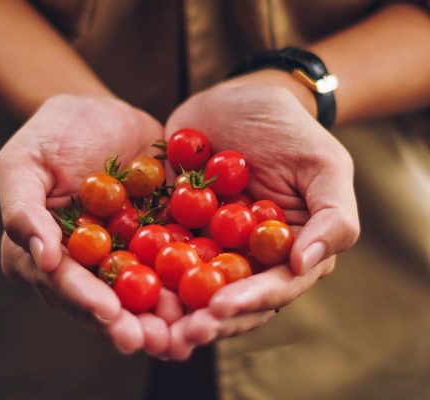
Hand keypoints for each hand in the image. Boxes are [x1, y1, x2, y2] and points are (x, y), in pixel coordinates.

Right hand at [0, 94, 179, 354]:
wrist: (100, 113)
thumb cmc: (52, 135)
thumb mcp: (22, 163)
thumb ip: (23, 210)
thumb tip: (42, 259)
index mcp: (46, 253)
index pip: (64, 283)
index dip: (85, 300)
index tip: (109, 313)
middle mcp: (86, 264)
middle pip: (105, 299)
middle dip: (129, 323)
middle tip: (153, 340)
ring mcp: (124, 254)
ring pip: (142, 291)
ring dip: (163, 314)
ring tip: (185, 330)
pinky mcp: (156, 238)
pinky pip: (173, 260)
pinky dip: (190, 278)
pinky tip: (211, 291)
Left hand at [163, 79, 359, 356]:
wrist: (238, 98)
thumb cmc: (288, 129)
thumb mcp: (323, 164)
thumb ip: (333, 216)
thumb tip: (305, 264)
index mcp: (287, 252)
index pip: (272, 288)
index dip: (248, 302)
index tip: (218, 309)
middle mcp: (247, 258)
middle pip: (228, 299)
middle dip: (204, 319)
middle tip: (178, 334)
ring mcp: (208, 245)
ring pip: (190, 287)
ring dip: (171, 310)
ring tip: (148, 326)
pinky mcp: (174, 228)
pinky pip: (156, 253)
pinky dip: (142, 271)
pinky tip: (121, 285)